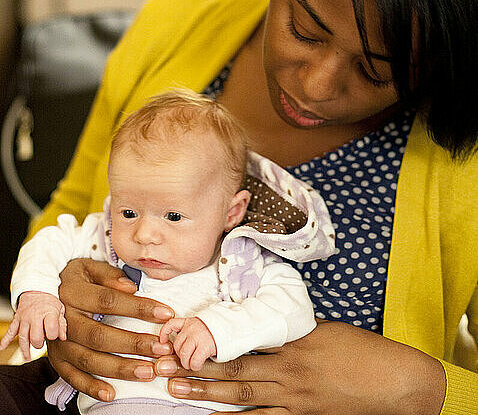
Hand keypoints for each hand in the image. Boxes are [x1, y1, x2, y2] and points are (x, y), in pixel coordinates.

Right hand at [0, 291, 66, 360]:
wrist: (36, 290)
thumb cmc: (49, 302)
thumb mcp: (59, 309)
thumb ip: (62, 324)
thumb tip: (63, 337)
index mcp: (48, 313)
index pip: (51, 329)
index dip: (53, 335)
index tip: (54, 335)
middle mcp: (35, 316)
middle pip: (35, 336)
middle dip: (39, 343)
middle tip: (41, 343)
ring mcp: (24, 319)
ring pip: (23, 337)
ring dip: (25, 349)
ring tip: (28, 357)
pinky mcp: (17, 320)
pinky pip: (10, 331)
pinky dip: (5, 340)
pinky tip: (2, 347)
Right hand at [47, 258, 174, 402]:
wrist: (47, 292)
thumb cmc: (78, 278)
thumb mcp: (90, 267)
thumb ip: (110, 275)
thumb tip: (131, 287)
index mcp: (72, 292)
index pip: (109, 301)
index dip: (138, 308)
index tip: (166, 314)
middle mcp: (63, 320)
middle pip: (100, 335)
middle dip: (134, 344)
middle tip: (161, 349)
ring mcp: (58, 343)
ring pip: (89, 359)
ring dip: (120, 368)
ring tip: (148, 372)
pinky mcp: (56, 359)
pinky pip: (72, 377)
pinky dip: (91, 387)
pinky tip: (112, 393)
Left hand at [154, 321, 445, 414]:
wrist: (394, 383)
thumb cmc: (361, 350)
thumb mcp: (324, 331)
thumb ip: (291, 331)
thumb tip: (263, 327)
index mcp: (293, 345)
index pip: (245, 340)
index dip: (212, 341)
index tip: (185, 338)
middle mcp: (288, 374)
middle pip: (236, 370)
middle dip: (199, 370)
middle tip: (166, 369)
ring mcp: (294, 401)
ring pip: (243, 399)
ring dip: (209, 396)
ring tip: (180, 392)